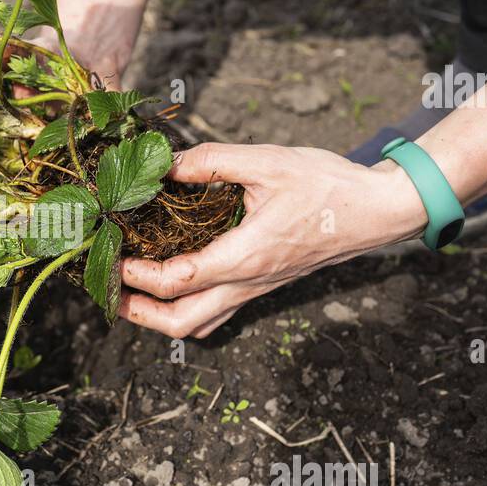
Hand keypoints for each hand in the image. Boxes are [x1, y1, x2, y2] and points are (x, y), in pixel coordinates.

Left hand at [117, 143, 427, 337]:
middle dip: (140, 313)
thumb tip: (166, 164)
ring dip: (161, 317)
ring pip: (200, 325)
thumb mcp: (267, 160)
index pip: (177, 280)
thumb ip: (212, 161)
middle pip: (182, 323)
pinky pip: (219, 313)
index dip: (137, 276)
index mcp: (245, 256)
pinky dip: (188, 310)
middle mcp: (248, 282)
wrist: (376, 211)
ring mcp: (257, 289)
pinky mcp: (264, 285)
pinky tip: (173, 289)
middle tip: (110, 293)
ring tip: (131, 295)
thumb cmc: (327, 184)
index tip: (110, 260)